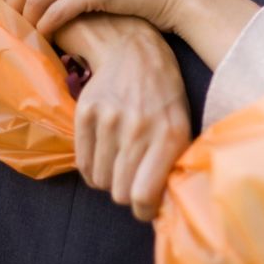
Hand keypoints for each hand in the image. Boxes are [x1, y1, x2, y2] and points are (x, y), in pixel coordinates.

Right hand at [72, 21, 190, 220]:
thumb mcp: (180, 125)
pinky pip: (83, 164)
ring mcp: (109, 120)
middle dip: (127, 195)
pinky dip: (93, 168)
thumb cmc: (163, 96)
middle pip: (119, 193)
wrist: (133, 52)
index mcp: (169, 136)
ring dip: (109, 179)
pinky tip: (105, 155)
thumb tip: (160, 206)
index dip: (143, 211)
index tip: (145, 208)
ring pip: (100, 181)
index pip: (144, 196)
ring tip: (120, 162)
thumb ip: (172, 163)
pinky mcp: (85, 113)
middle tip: (133, 183)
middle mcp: (138, 129)